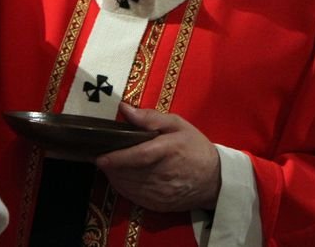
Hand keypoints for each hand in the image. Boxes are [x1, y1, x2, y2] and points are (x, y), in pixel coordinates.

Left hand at [95, 102, 220, 212]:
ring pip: (128, 187)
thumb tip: (124, 108)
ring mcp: (160, 193)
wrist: (214, 180)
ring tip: (110, 166)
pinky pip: (133, 198)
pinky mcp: (158, 205)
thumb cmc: (194, 147)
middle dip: (112, 166)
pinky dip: (123, 188)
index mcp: (168, 151)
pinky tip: (121, 178)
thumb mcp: (177, 125)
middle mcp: (162, 175)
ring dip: (115, 177)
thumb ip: (150, 117)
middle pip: (128, 173)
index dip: (117, 158)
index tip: (100, 157)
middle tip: (102, 156)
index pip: (138, 156)